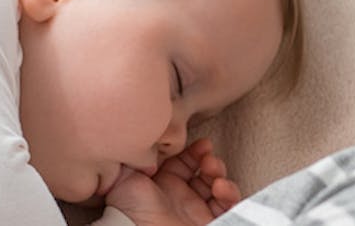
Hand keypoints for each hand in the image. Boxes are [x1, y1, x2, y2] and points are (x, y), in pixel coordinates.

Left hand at [105, 138, 240, 225]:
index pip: (184, 162)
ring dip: (220, 174)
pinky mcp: (208, 223)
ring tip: (213, 169)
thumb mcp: (125, 174)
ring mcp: (195, 211)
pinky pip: (228, 207)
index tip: (202, 143)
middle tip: (207, 155)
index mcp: (161, 184)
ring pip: (218, 187)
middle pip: (204, 173)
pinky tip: (220, 186)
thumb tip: (139, 138)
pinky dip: (230, 194)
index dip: (195, 151)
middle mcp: (179, 197)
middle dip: (210, 160)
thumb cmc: (127, 207)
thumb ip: (134, 155)